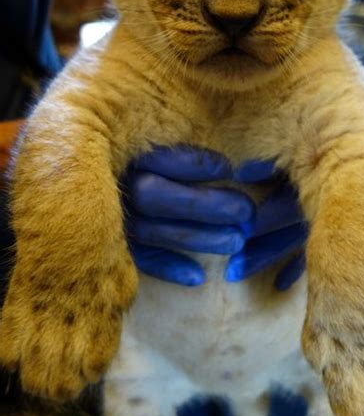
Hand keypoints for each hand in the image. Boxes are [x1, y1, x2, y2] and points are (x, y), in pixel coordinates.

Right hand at [124, 147, 306, 289]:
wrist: (64, 183)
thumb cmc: (128, 152)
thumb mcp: (145, 138)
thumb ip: (174, 143)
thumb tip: (221, 154)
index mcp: (123, 152)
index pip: (159, 157)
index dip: (197, 165)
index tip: (228, 168)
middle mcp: (112, 185)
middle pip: (155, 196)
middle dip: (205, 205)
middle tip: (246, 211)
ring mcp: (107, 218)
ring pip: (151, 232)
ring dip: (198, 239)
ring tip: (238, 241)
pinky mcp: (109, 244)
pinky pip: (137, 259)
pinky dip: (168, 268)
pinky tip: (199, 277)